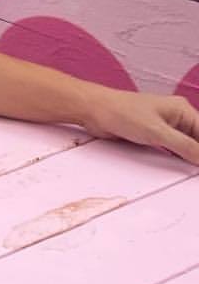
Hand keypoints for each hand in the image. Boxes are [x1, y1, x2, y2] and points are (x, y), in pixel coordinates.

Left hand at [84, 88, 198, 163]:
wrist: (94, 110)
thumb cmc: (122, 112)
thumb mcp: (157, 132)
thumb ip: (184, 146)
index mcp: (182, 110)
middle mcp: (177, 117)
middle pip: (198, 140)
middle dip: (198, 156)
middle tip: (196, 173)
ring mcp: (165, 127)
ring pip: (187, 146)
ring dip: (191, 158)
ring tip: (193, 173)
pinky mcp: (153, 135)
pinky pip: (173, 149)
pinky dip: (179, 158)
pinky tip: (182, 168)